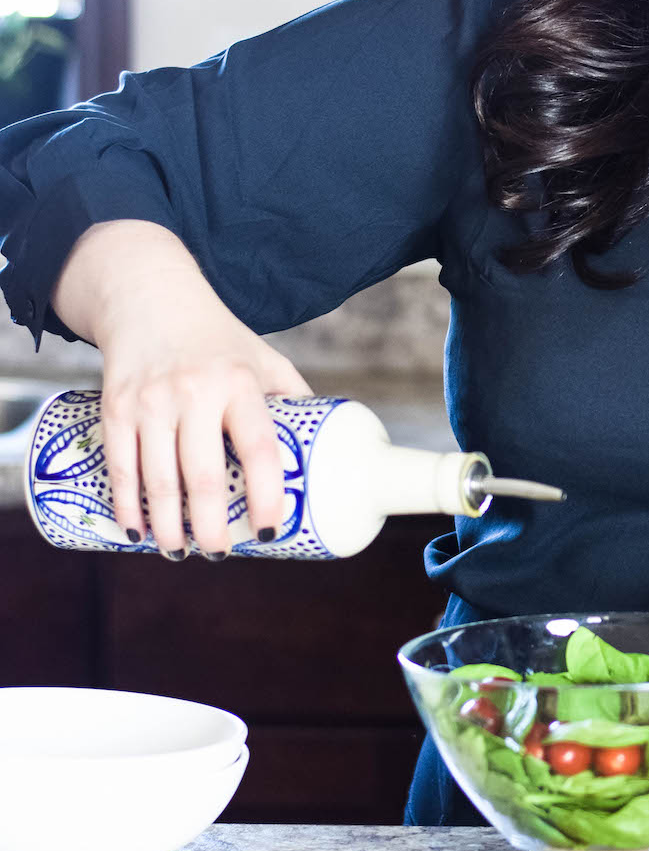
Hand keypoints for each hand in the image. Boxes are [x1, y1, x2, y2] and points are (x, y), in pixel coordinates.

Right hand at [97, 280, 312, 559]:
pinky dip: (126, 505)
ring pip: (158, 479)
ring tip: (180, 551)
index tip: (268, 532)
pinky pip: (120, 466)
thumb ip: (292, 400)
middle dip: (210, 527)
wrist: (150, 296)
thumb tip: (327, 451)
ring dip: (167, 526)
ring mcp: (152, 400)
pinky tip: (135, 531)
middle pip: (202, 477)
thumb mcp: (263, 358)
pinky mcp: (117, 406)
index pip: (258, 448)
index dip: (265, 496)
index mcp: (240, 383)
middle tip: (218, 554)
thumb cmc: (217, 338)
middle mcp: (195, 392)